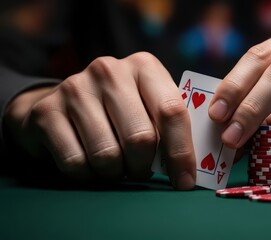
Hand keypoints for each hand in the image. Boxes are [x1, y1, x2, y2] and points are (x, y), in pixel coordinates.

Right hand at [5, 52, 195, 188]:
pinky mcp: (46, 111)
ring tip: (115, 166)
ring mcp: (75, 88)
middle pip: (140, 138)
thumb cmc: (120, 110)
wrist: (65, 103)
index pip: (172, 112)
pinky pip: (76, 163)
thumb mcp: (149, 106)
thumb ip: (169, 126)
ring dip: (115, 173)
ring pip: (107, 155)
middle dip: (144, 167)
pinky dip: (87, 176)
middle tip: (141, 172)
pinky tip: (90, 166)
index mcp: (144, 66)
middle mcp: (109, 70)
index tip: (184, 182)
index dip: (182, 152)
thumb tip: (188, 171)